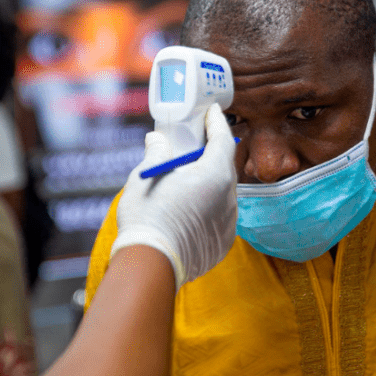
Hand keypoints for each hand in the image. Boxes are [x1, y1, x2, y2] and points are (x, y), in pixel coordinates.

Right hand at [112, 103, 237, 289]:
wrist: (151, 262)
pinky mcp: (223, 242)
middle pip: (224, 167)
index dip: (217, 123)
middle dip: (211, 154)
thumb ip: (157, 154)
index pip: (222, 140)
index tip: (213, 113)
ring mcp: (229, 222)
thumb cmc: (148, 216)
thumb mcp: (146, 176)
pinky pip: (220, 218)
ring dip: (209, 184)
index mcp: (215, 175)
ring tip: (189, 180)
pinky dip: (208, 209)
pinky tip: (191, 210)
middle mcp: (229, 197)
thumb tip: (157, 140)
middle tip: (196, 144)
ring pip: (223, 194)